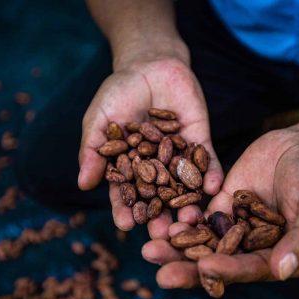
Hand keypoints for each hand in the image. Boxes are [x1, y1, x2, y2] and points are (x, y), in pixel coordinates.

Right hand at [78, 50, 222, 230]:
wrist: (149, 63)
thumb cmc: (118, 93)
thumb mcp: (100, 121)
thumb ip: (93, 150)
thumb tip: (83, 184)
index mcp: (129, 169)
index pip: (126, 194)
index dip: (125, 209)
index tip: (125, 225)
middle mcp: (154, 170)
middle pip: (157, 199)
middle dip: (160, 217)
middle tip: (162, 234)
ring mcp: (179, 159)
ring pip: (184, 187)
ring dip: (189, 204)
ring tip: (191, 219)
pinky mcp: (200, 144)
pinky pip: (208, 163)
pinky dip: (212, 176)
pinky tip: (215, 188)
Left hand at [142, 129, 298, 290]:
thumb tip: (282, 271)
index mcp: (277, 258)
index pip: (249, 269)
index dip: (228, 271)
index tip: (205, 268)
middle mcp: (250, 248)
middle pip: (216, 263)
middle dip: (188, 269)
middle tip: (160, 274)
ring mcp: (233, 226)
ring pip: (200, 242)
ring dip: (175, 248)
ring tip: (149, 249)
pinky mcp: (220, 205)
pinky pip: (197, 214)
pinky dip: (180, 218)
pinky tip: (159, 218)